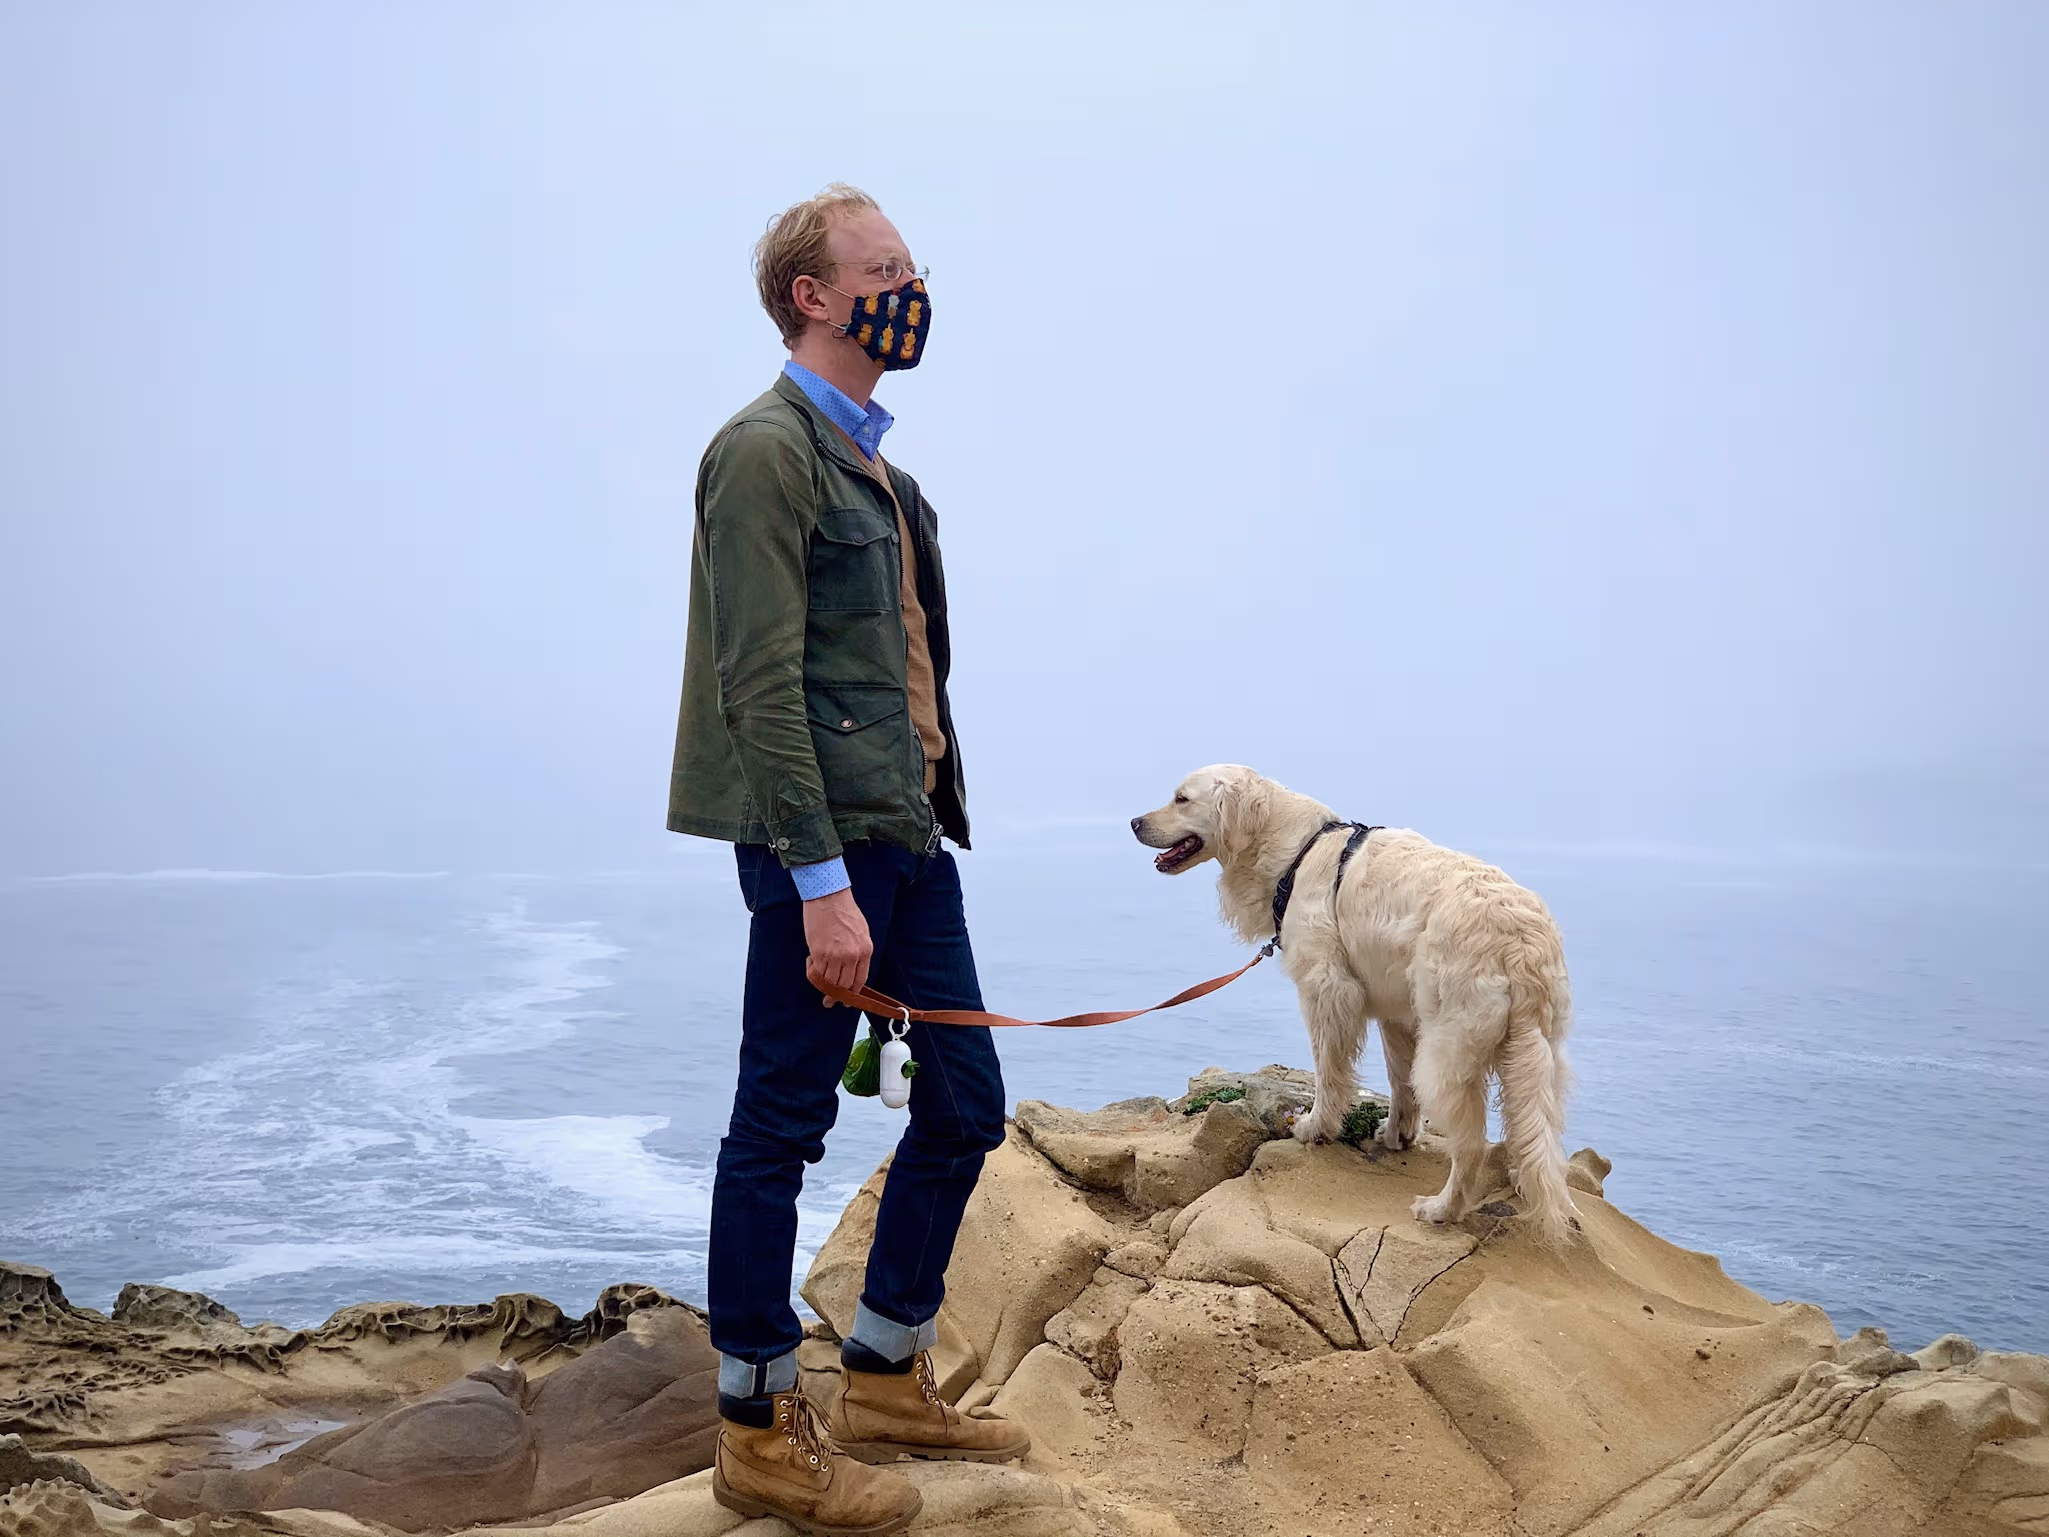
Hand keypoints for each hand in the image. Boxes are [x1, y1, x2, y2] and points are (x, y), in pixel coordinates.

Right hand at [803, 887, 872, 1005]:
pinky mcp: (819, 953)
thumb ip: (858, 952)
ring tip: (816, 980)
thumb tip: (851, 970)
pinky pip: (815, 972)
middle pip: (844, 986)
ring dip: (822, 985)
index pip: (859, 980)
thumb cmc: (844, 910)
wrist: (828, 896)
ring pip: (829, 982)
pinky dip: (812, 972)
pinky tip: (810, 964)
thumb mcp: (861, 932)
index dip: (852, 993)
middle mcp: (852, 956)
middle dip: (836, 996)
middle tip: (829, 1001)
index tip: (846, 999)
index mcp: (865, 950)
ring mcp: (835, 956)